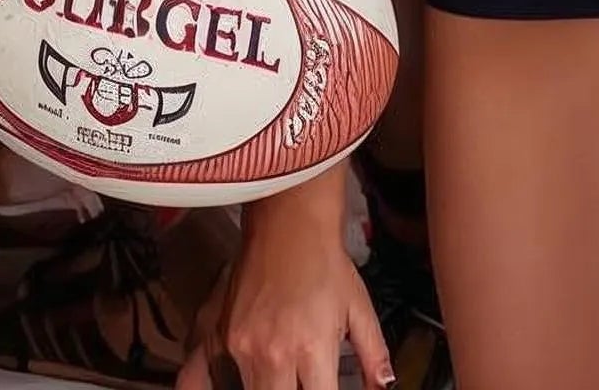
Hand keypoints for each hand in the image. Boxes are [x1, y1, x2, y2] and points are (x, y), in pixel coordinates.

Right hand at [179, 180, 391, 389]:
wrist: (287, 224)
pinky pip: (216, 375)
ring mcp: (243, 345)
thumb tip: (383, 386)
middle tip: (305, 381)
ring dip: (271, 389)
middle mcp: (274, 353)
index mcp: (312, 350)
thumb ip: (375, 357)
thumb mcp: (360, 311)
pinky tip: (243, 378)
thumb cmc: (324, 263)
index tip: (326, 386)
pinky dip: (228, 381)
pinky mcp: (222, 334)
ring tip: (284, 376)